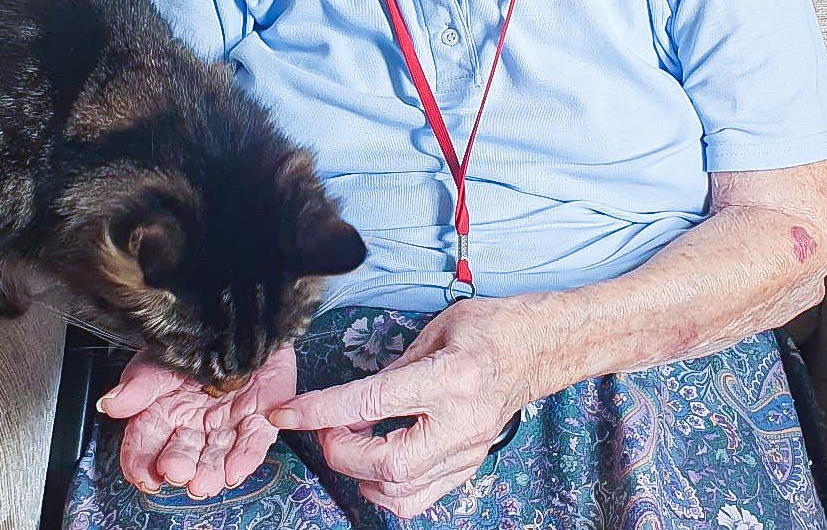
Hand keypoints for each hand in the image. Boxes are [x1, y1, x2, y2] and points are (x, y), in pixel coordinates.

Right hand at [97, 343, 296, 497]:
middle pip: (184, 454)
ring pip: (220, 455)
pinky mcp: (260, 419)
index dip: (142, 464)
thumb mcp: (161, 357)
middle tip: (179, 473)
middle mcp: (196, 425)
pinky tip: (240, 467)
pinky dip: (249, 455)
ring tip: (209, 480)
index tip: (145, 477)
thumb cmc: (197, 341)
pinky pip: (255, 441)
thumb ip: (139, 384)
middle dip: (181, 467)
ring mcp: (228, 425)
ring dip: (215, 470)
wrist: (240, 319)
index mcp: (166, 413)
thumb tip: (109, 404)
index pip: (146, 444)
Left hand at [268, 298, 541, 518]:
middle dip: (340, 451)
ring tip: (350, 442)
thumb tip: (353, 400)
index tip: (288, 413)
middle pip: (386, 465)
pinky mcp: (469, 465)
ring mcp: (467, 451)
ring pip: (400, 492)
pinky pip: (420, 498)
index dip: (321, 411)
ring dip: (360, 474)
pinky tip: (375, 465)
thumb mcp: (437, 329)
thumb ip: (394, 367)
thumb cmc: (489, 329)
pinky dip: (386, 489)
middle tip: (326, 427)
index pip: (371, 403)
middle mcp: (460, 423)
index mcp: (450, 378)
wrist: (538, 348)